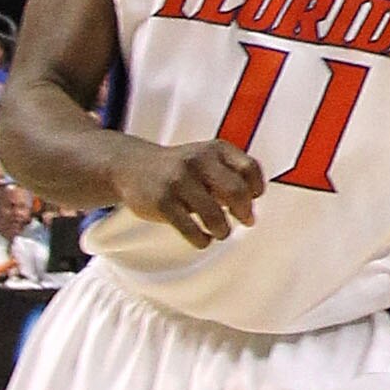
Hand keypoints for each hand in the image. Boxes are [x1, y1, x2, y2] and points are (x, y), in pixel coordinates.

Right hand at [120, 135, 261, 248]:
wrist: (133, 166)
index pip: (250, 168)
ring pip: (214, 215)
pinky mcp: (162, 202)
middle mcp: (199, 161)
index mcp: (215, 149)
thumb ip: (230, 176)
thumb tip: (250, 206)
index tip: (253, 199)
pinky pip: (191, 230)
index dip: (256, 188)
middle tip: (245, 220)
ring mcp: (179, 181)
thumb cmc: (178, 167)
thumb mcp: (206, 160)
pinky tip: (202, 237)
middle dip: (244, 212)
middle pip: (236, 191)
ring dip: (222, 230)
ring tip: (220, 232)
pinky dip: (202, 240)